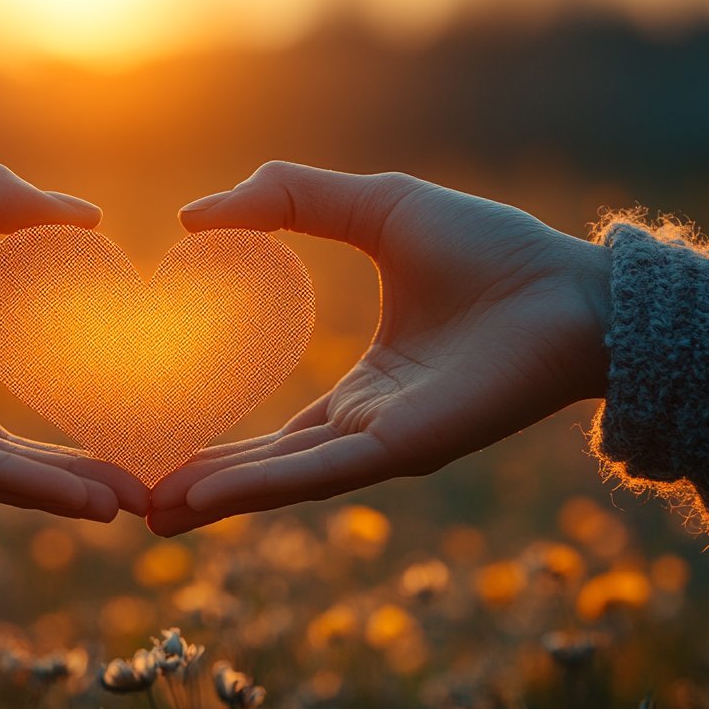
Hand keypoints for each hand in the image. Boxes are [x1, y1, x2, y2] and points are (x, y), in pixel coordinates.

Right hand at [149, 161, 610, 535]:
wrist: (574, 286)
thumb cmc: (493, 250)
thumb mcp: (375, 206)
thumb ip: (291, 198)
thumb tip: (195, 216)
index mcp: (366, 388)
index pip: (276, 428)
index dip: (214, 439)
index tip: (155, 441)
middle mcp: (370, 427)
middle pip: (268, 467)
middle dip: (202, 486)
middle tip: (134, 498)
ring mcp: (385, 443)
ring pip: (283, 478)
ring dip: (216, 497)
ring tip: (150, 510)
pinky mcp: (404, 448)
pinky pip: (318, 469)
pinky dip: (257, 486)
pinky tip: (202, 495)